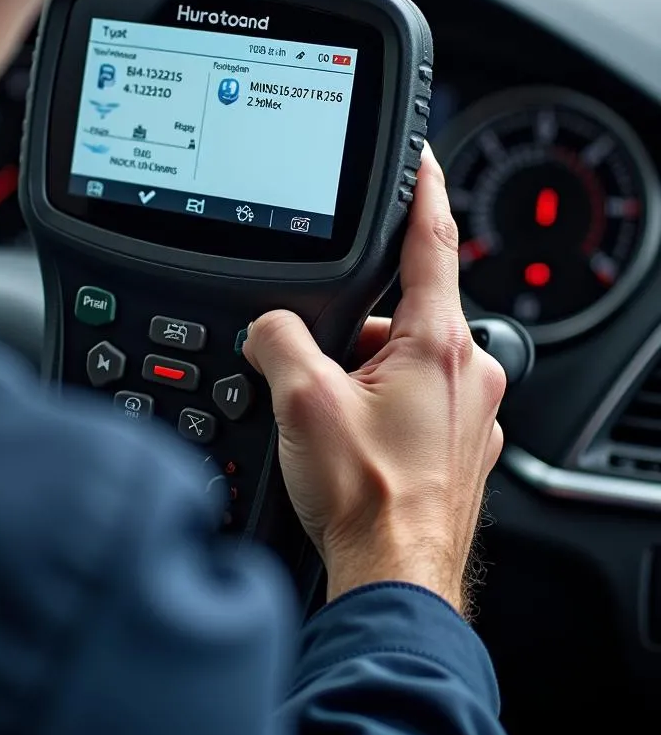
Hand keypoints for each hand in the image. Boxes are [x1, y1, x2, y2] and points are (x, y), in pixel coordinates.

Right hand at [242, 145, 505, 614]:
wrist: (394, 577)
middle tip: (313, 366)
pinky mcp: (456, 444)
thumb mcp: (302, 402)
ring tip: (327, 422)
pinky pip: (411, 399)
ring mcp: (467, 412)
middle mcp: (467, 374)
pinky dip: (378, 404)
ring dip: (360, 371)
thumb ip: (277, 339)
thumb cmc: (368, 498)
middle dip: (353, 325)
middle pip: (400, 312)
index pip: (433, 243)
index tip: (419, 157)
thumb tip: (267, 327)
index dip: (423, 192)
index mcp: (437, 345)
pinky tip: (349, 443)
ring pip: (401, 360)